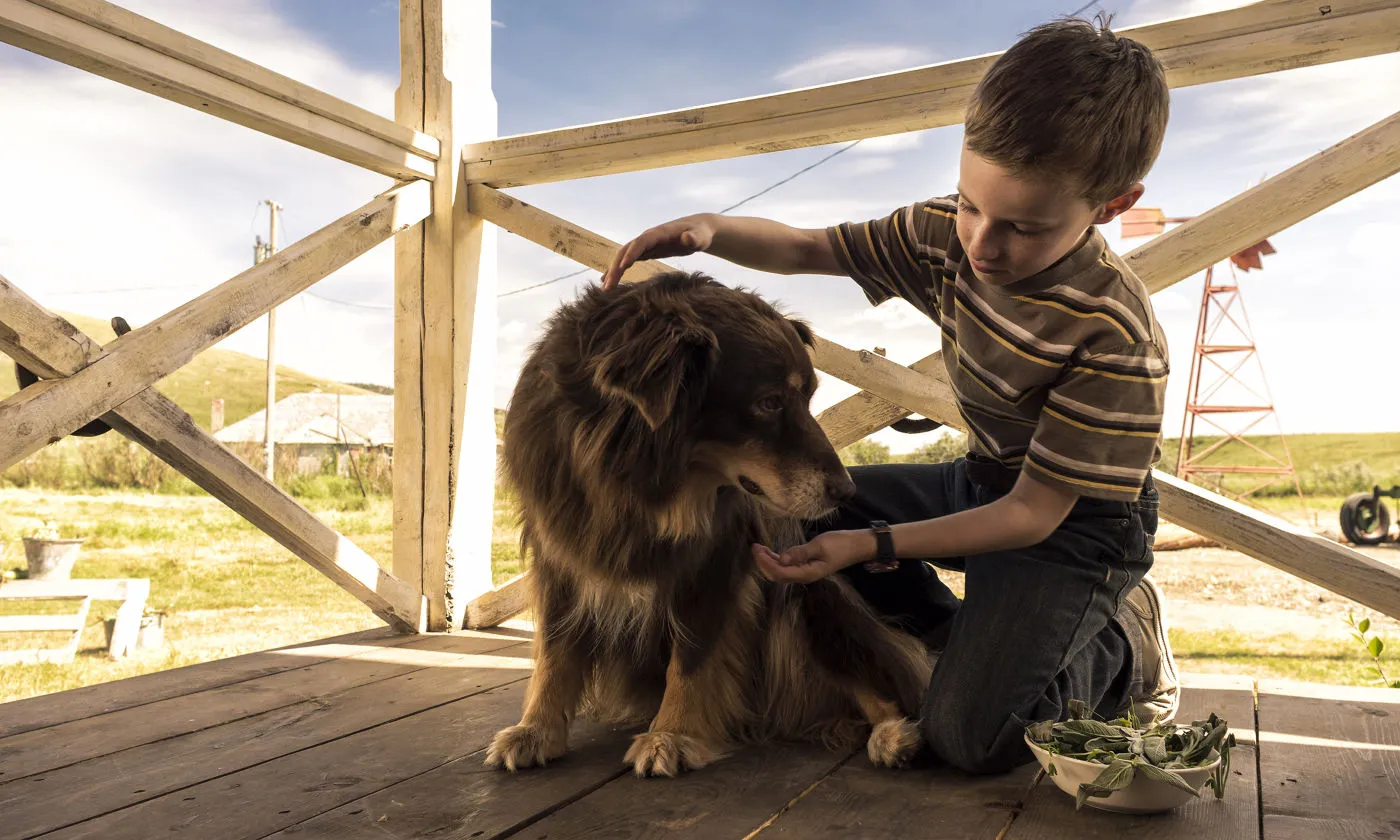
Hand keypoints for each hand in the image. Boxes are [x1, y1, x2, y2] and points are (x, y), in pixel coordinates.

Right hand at [601, 215, 715, 289]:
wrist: (698, 229)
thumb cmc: (701, 233)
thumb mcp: (700, 237)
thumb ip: (694, 238)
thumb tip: (688, 238)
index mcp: (659, 233)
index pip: (641, 242)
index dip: (631, 254)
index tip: (622, 267)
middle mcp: (648, 238)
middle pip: (627, 251)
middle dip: (616, 267)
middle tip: (608, 287)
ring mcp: (645, 245)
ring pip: (624, 256)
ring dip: (613, 271)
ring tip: (605, 289)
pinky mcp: (646, 252)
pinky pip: (628, 260)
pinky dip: (617, 270)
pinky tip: (608, 282)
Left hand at [751, 530, 876, 583]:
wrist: (855, 546)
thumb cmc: (839, 544)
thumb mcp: (819, 545)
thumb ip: (800, 552)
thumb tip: (781, 558)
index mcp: (807, 573)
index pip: (780, 573)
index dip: (766, 563)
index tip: (757, 549)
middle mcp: (804, 576)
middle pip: (777, 575)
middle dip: (763, 563)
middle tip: (755, 547)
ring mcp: (804, 572)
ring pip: (781, 571)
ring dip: (768, 561)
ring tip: (758, 547)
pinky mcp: (806, 566)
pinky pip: (787, 566)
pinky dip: (776, 559)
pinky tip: (770, 551)